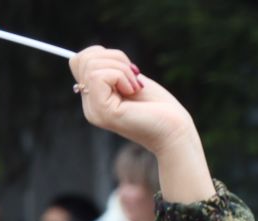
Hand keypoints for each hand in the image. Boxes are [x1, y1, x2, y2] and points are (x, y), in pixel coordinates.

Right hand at [70, 47, 213, 201]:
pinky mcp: (103, 112)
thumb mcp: (132, 80)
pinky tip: (134, 91)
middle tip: (135, 78)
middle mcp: (90, 106)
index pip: (79, 61)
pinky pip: (98, 75)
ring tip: (136, 87)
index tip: (129, 70)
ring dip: (121, 68)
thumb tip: (96, 51)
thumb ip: (111, 69)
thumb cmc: (161, 108)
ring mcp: (95, 111)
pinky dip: (121, 75)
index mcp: (95, 98)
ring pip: (90, 65)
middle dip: (113, 58)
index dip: (104, 55)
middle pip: (82, 59)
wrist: (177, 133)